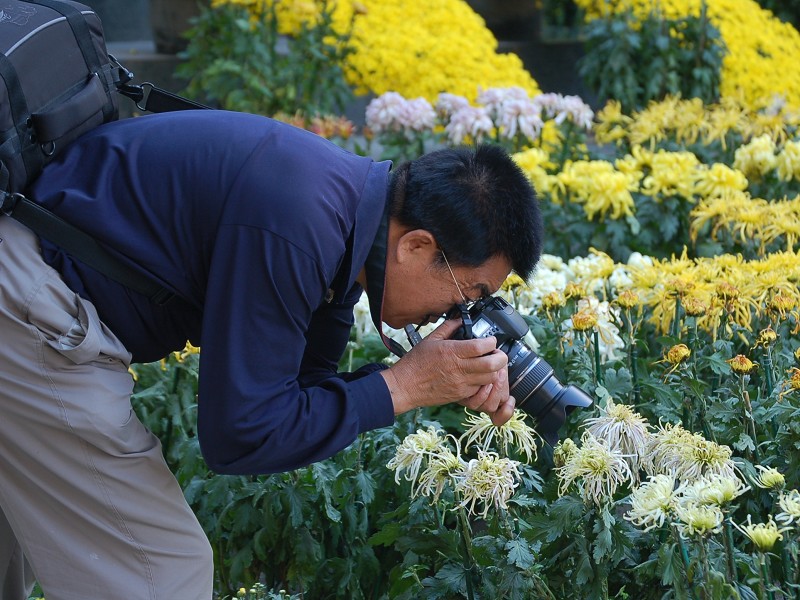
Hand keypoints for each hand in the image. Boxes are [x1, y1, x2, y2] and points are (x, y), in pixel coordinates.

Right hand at [379, 319, 513, 422]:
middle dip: (500, 358)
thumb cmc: (415, 363)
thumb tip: (460, 320)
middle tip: (496, 353)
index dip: (491, 342)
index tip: (490, 340)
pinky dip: (484, 382)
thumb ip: (448, 328)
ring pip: (490, 379)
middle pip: (492, 365)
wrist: (405, 386)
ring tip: (488, 365)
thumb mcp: (430, 339)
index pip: (481, 347)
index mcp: (451, 352)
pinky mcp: (460, 395)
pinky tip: (478, 376)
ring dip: (494, 371)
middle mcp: (459, 368)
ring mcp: (461, 384)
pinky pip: (480, 390)